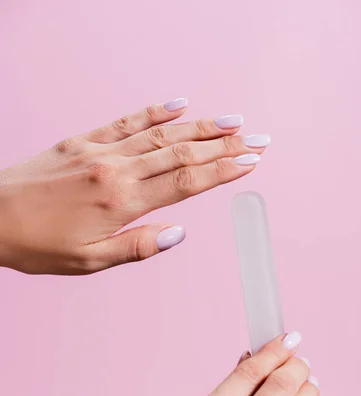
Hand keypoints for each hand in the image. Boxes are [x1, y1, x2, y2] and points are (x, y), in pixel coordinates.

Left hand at [0, 98, 269, 274]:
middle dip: (224, 145)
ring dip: (200, 125)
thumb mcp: (89, 260)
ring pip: (160, 133)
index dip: (221, 171)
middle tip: (257, 139)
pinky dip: (155, 111)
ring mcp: (100, 150)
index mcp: (121, 202)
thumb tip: (178, 234)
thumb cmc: (37, 244)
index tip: (250, 163)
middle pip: (181, 152)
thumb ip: (137, 247)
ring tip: (232, 121)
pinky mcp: (83, 140)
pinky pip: (126, 121)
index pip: (185, 182)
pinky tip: (178, 103)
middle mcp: (116, 169)